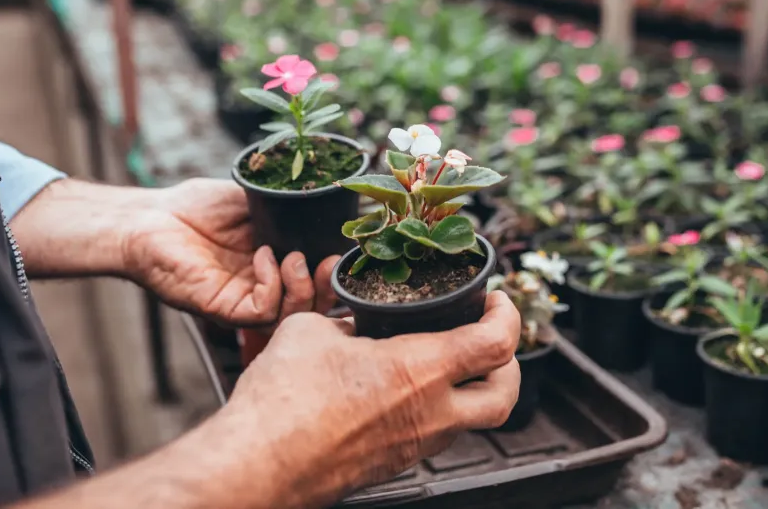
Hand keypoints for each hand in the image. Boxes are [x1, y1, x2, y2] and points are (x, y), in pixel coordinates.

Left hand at [124, 178, 337, 326]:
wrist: (151, 217)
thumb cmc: (196, 207)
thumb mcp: (254, 199)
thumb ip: (287, 207)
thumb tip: (327, 201)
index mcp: (275, 266)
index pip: (315, 282)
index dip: (334, 273)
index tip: (344, 250)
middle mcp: (263, 288)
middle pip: (311, 308)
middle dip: (328, 289)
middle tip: (329, 262)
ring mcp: (243, 301)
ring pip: (291, 317)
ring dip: (302, 287)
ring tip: (292, 256)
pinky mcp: (222, 308)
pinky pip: (261, 312)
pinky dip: (272, 285)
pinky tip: (264, 257)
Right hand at [223, 291, 521, 507]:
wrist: (258, 465)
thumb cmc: (283, 402)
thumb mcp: (312, 331)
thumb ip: (344, 321)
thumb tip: (351, 324)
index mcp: (420, 371)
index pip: (496, 343)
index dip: (506, 315)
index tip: (495, 301)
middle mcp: (430, 414)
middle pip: (504, 396)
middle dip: (508, 365)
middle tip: (490, 340)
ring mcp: (414, 445)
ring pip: (469, 420)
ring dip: (469, 390)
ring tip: (443, 362)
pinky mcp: (392, 463)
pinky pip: (431, 435)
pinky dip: (432, 410)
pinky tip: (399, 391)